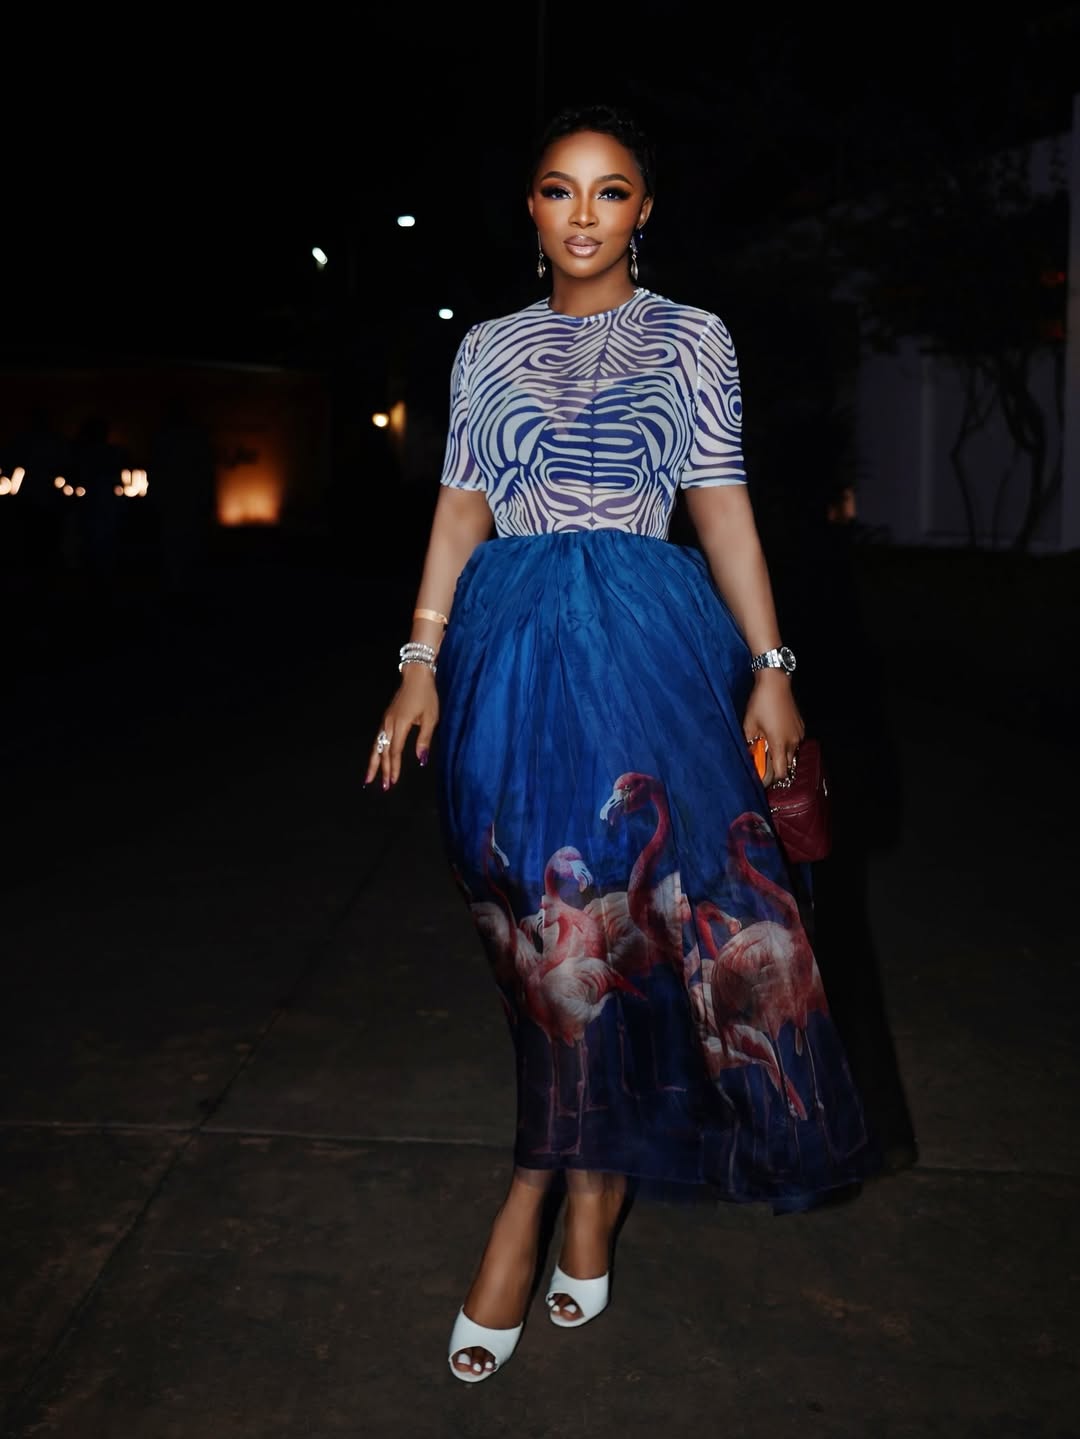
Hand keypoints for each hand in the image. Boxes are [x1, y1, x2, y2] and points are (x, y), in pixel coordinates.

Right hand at [365, 665, 438, 790]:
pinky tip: (375, 759)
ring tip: (369, 778)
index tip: (393, 782)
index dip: (393, 768)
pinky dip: (376, 751)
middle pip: (382, 751)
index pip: (394, 751)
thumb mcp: (431, 717)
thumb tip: (421, 760)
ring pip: (377, 746)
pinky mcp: (386, 718)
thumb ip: (424, 740)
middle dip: (382, 770)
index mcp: (400, 724)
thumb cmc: (426, 696)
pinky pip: (378, 738)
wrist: (415, 676)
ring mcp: (385, 720)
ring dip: (374, 763)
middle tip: (383, 787)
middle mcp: (389, 724)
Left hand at [743, 671, 804, 786]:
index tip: (762, 777)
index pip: (781, 773)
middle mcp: (793, 742)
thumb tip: (748, 754)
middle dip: (776, 767)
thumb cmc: (761, 703)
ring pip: (792, 754)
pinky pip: (795, 742)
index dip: (772, 779)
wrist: (775, 683)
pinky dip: (786, 744)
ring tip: (768, 746)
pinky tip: (775, 735)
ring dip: (781, 755)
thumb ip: (749, 743)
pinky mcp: (800, 727)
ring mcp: (799, 734)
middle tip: (763, 761)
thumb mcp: (749, 725)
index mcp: (780, 744)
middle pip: (787, 765)